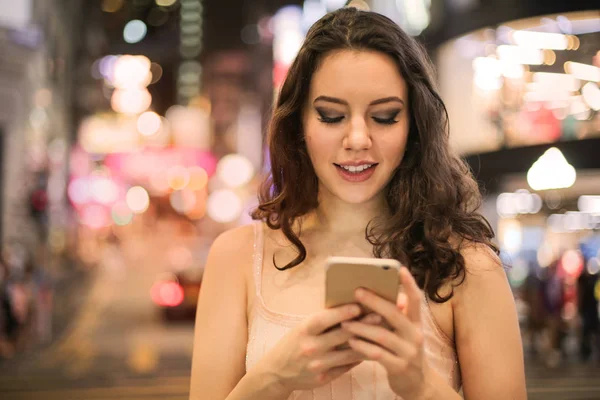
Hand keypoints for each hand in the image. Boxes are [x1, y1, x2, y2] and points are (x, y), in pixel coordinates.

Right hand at [255, 304, 382, 393]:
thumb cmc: (293, 343)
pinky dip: (360, 357)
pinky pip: (347, 366)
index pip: (324, 320)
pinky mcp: (325, 378)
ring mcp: (318, 365)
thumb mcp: (301, 328)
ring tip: (382, 333)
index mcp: (304, 331)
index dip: (341, 313)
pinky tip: (372, 349)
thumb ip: (321, 321)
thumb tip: (347, 307)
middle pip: (341, 335)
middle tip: (380, 316)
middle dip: (362, 325)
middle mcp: (311, 348)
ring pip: (349, 353)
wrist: (277, 372)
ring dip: (367, 342)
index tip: (358, 306)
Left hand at [341, 267, 430, 398]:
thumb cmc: (404, 352)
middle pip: (395, 314)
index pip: (416, 300)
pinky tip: (351, 341)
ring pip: (382, 335)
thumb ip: (397, 316)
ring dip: (362, 327)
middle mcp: (415, 335)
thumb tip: (385, 294)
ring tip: (345, 322)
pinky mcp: (399, 368)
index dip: (409, 284)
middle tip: (357, 292)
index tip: (400, 269)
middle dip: (375, 302)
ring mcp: (408, 352)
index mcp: (416, 323)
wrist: (417, 385)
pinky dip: (363, 347)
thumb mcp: (406, 333)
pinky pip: (378, 354)